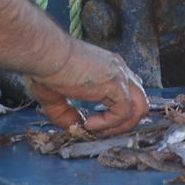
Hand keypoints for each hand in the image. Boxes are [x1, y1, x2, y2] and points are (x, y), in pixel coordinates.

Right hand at [23, 37, 147, 134]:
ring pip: (140, 107)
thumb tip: (75, 126)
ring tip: (99, 129)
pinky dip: (110, 123)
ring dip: (122, 125)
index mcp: (107, 68)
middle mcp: (118, 69)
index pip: (128, 92)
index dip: (115, 113)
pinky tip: (90, 123)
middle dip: (124, 121)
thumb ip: (65, 113)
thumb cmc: (44, 68)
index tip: (93, 123)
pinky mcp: (116, 83)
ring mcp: (120, 75)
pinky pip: (125, 112)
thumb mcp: (54, 97)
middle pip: (140, 100)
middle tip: (101, 130)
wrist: (44, 54)